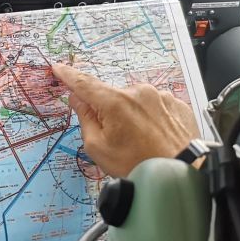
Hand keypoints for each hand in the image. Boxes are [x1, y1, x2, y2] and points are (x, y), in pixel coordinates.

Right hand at [52, 63, 199, 176]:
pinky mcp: (177, 104)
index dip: (69, 75)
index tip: (58, 67)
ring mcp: (161, 97)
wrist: (181, 173)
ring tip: (141, 141)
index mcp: (115, 102)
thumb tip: (79, 100)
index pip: (84, 83)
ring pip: (135, 102)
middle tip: (116, 137)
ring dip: (132, 115)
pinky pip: (156, 107)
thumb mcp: (98, 147)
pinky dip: (151, 118)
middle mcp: (139, 92)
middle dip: (109, 111)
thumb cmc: (137, 164)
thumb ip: (85, 119)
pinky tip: (154, 137)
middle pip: (112, 97)